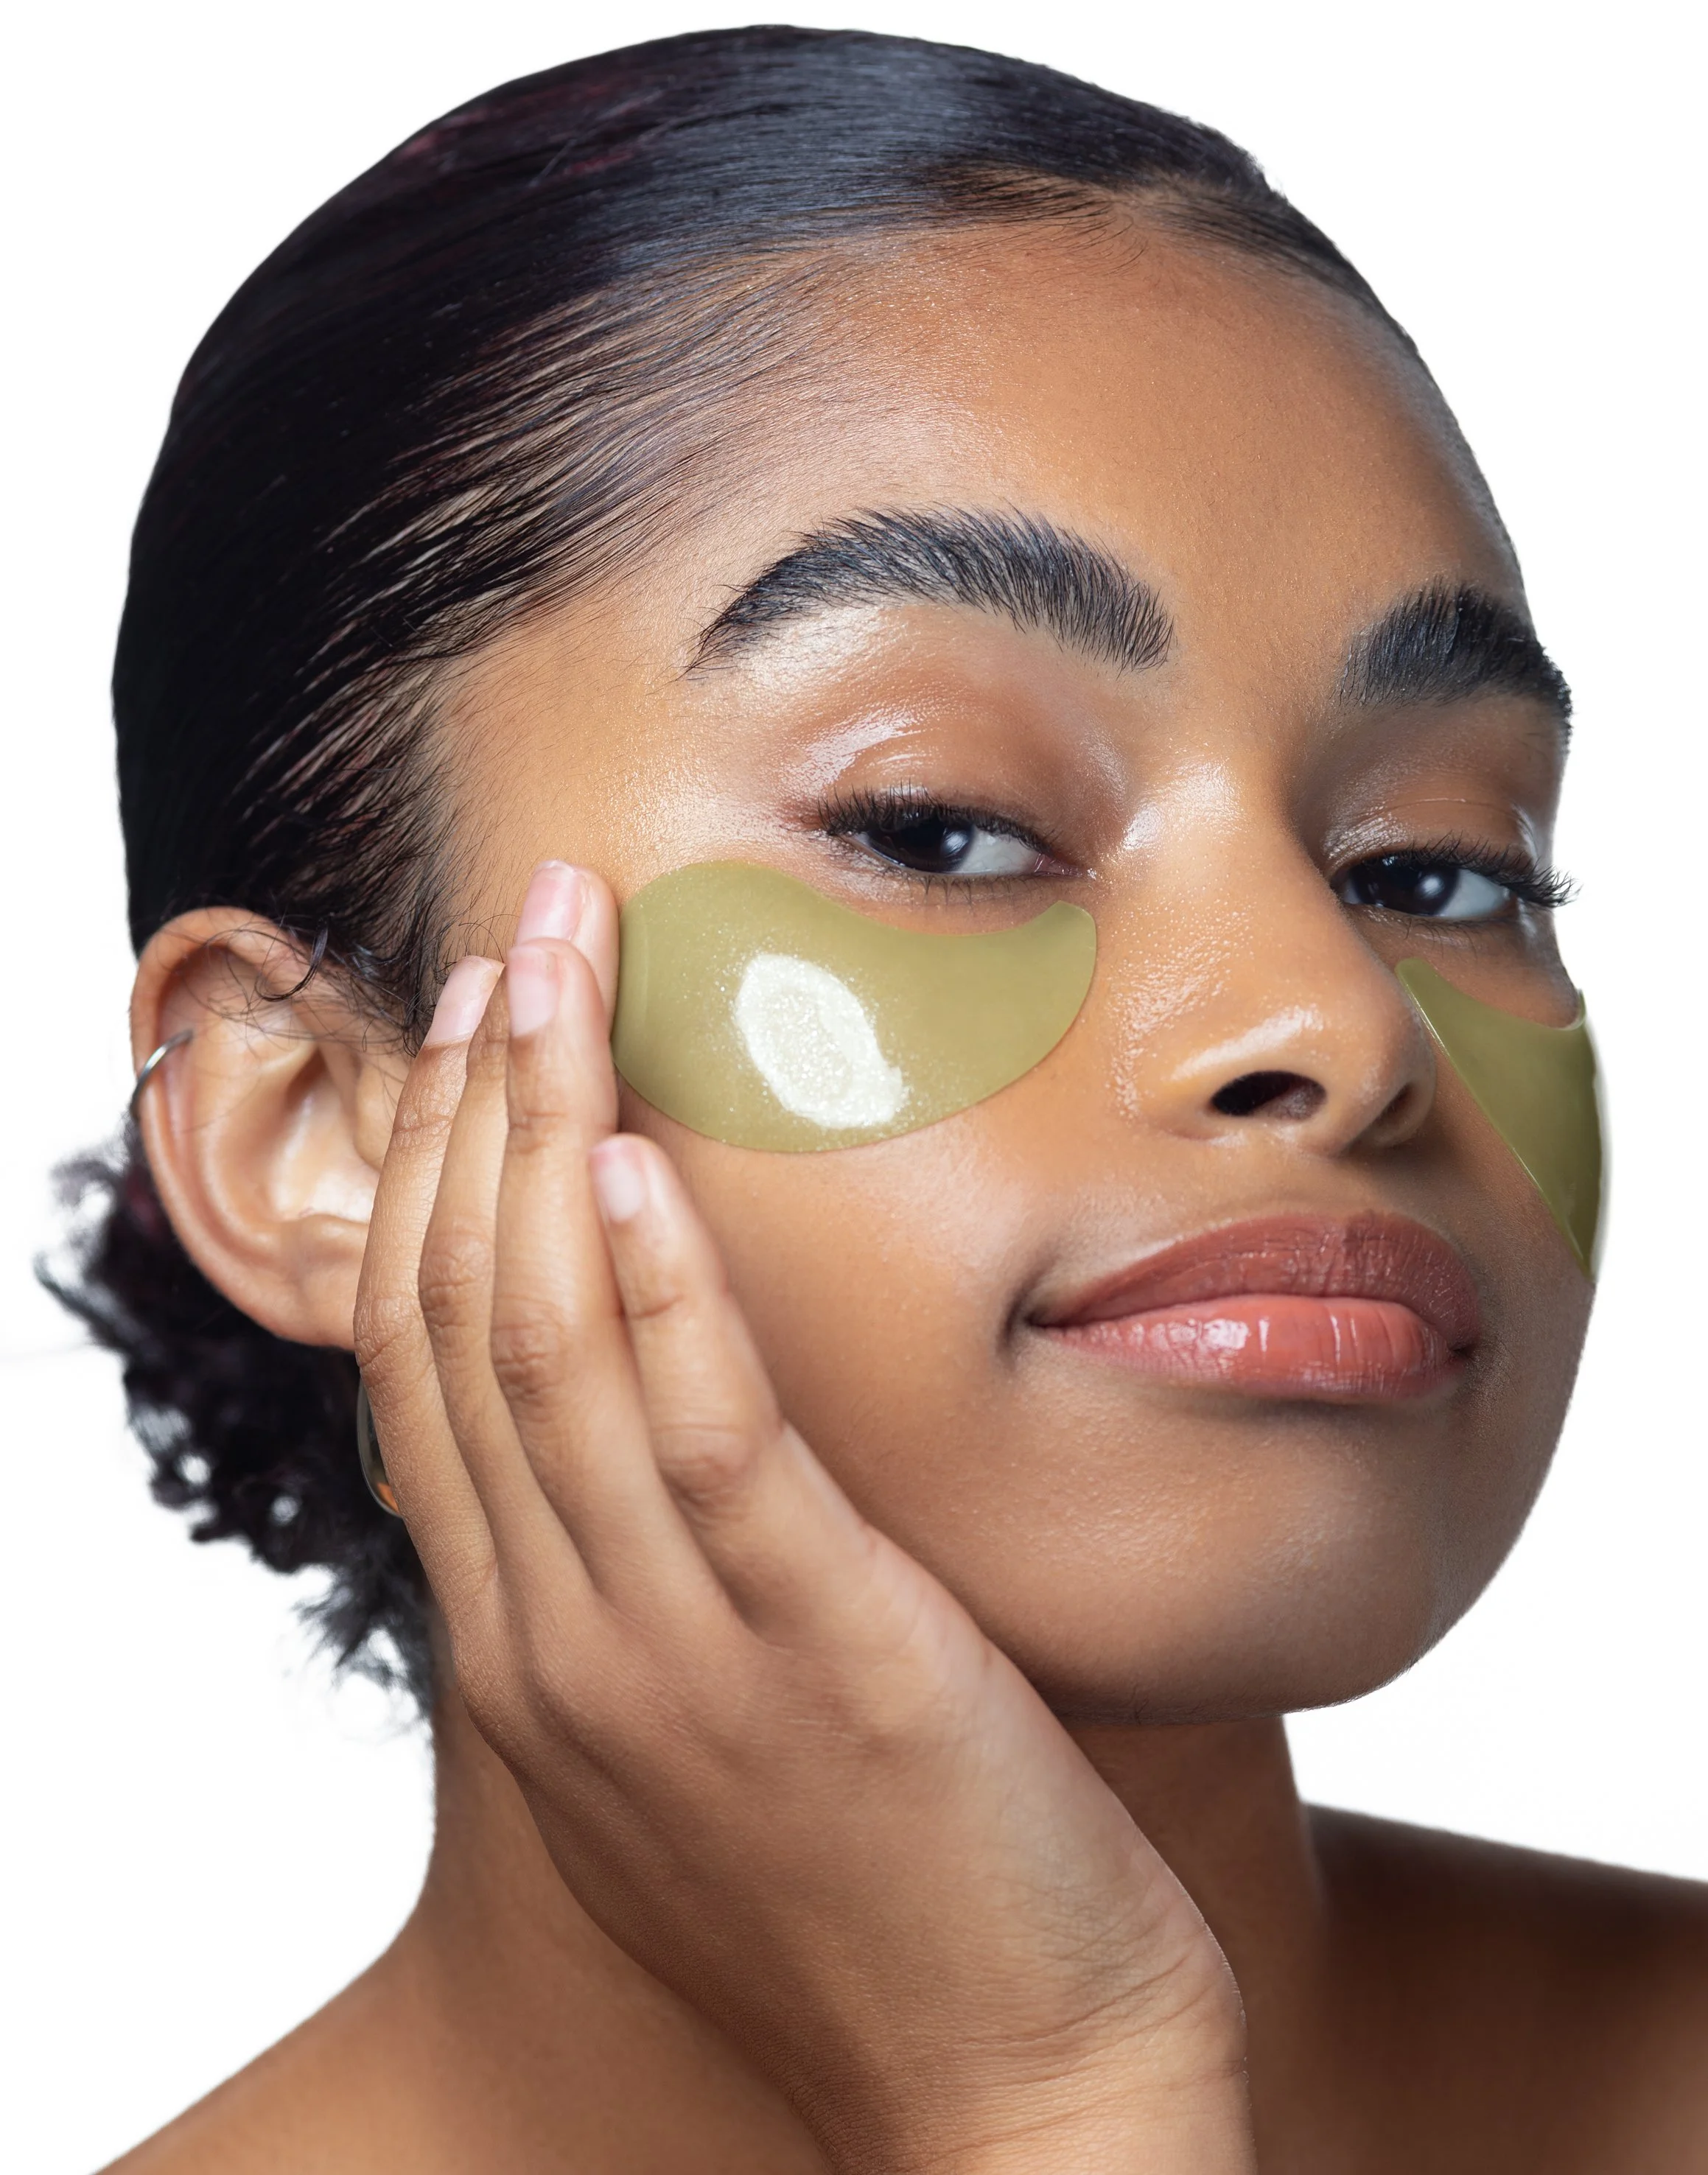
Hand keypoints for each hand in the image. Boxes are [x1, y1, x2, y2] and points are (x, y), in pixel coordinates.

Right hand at [354, 861, 1255, 2174]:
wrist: (1013, 2098)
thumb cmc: (884, 1893)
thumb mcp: (717, 1724)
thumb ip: (659, 1573)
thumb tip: (663, 1422)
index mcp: (532, 1652)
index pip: (429, 1369)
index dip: (436, 1182)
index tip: (476, 1036)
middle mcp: (561, 1640)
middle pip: (464, 1322)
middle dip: (473, 1108)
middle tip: (510, 938)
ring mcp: (670, 1654)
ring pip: (552, 1351)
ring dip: (545, 1139)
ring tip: (557, 970)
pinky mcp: (816, 1654)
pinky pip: (702, 1447)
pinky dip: (662, 1297)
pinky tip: (650, 1168)